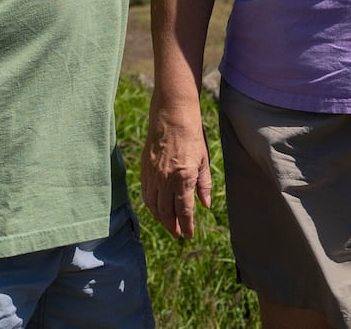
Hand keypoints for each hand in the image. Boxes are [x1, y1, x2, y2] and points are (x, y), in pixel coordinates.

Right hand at [140, 102, 213, 238]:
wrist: (172, 116)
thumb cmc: (192, 136)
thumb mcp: (203, 160)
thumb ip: (204, 185)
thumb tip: (205, 205)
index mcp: (183, 178)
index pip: (184, 210)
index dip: (187, 225)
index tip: (189, 235)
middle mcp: (165, 179)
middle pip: (166, 212)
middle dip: (172, 226)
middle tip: (178, 233)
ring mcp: (152, 175)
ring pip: (153, 205)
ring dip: (161, 218)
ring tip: (169, 224)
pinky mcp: (144, 169)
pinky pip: (146, 194)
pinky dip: (151, 205)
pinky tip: (157, 208)